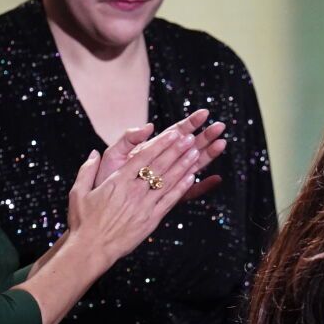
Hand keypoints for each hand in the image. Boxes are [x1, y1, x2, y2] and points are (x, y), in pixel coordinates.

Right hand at [64, 121, 211, 263]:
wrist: (92, 248)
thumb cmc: (83, 222)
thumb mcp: (78, 192)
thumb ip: (87, 170)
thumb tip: (94, 152)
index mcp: (117, 181)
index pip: (143, 157)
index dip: (161, 144)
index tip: (173, 133)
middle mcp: (134, 191)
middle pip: (160, 166)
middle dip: (176, 150)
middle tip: (190, 137)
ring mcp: (145, 205)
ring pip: (168, 181)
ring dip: (183, 166)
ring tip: (195, 152)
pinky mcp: (152, 219)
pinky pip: (170, 200)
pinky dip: (182, 188)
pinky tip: (192, 177)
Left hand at [94, 110, 228, 202]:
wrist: (101, 209)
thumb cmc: (104, 181)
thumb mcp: (114, 155)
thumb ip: (129, 140)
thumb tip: (148, 127)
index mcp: (151, 151)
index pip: (174, 133)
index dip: (189, 123)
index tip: (203, 113)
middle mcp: (162, 165)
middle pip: (188, 148)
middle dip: (205, 136)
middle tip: (220, 126)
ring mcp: (166, 181)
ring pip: (192, 166)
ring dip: (208, 156)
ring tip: (222, 144)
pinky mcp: (168, 198)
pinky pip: (189, 192)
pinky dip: (203, 186)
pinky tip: (216, 179)